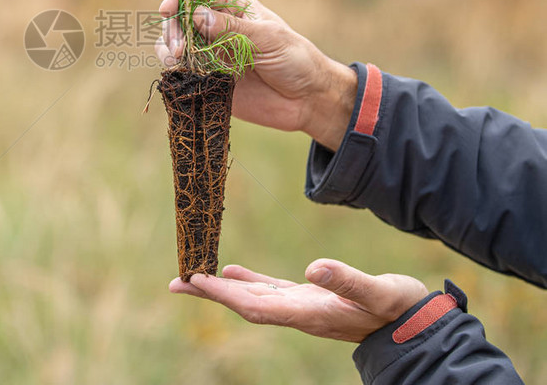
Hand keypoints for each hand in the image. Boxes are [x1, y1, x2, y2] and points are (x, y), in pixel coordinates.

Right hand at [155, 0, 356, 150]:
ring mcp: (211, 53)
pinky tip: (180, 73)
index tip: (168, 10)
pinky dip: (173, 69)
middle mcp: (218, 28)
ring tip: (178, 61)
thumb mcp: (268, 39)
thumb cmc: (296, 60)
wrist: (307, 100)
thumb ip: (231, 28)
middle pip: (179, 18)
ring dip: (168, 49)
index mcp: (234, 8)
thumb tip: (195, 13)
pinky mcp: (208, 78)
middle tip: (180, 49)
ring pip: (173, 43)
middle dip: (172, 29)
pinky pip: (180, 70)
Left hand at [170, 259, 428, 342]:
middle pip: (245, 304)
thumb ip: (347, 281)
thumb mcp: (378, 292)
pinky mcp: (311, 298)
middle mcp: (300, 313)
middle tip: (176, 282)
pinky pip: (270, 290)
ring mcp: (304, 307)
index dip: (224, 294)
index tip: (195, 280)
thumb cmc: (401, 310)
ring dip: (223, 287)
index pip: (256, 305)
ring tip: (193, 276)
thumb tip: (313, 267)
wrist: (418, 326)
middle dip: (210, 293)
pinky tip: (232, 271)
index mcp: (309, 313)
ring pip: (253, 297)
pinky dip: (248, 281)